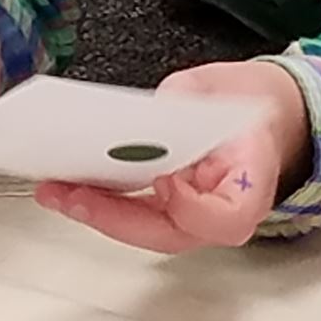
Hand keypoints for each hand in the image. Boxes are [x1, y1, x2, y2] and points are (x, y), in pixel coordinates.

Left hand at [36, 60, 311, 252]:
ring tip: (54, 190)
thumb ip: (183, 103)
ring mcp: (198, 216)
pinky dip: (102, 202)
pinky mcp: (173, 210)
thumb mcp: (218, 87)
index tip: (163, 180)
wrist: (266, 115)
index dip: (191, 207)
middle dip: (115, 217)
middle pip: (173, 233)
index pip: (227, 218)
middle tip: (70, 195)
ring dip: (98, 213)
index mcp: (253, 180)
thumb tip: (142, 117)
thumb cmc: (248, 105)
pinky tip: (68, 186)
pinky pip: (137, 215)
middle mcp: (225, 210)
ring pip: (148, 230)